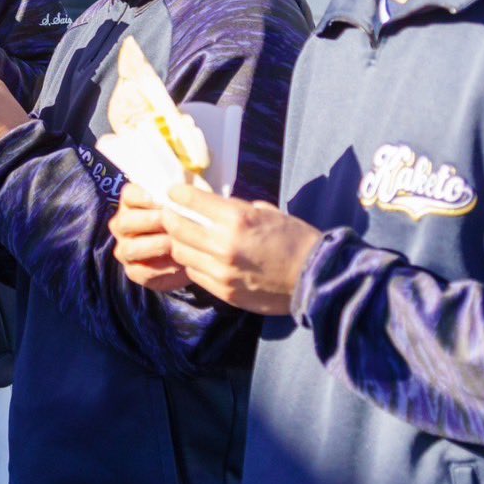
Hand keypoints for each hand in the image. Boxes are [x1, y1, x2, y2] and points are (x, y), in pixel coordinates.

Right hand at [109, 183, 191, 291]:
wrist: (197, 251)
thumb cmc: (190, 219)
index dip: (139, 196)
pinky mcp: (134, 271)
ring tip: (172, 244)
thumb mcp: (192, 201)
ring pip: (128, 248)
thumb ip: (187, 191)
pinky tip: (175, 263)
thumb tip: (185, 188)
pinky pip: (138, 271)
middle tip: (167, 221)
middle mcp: (124, 225)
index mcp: (134, 203)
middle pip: (124, 221)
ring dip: (151, 245)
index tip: (155, 198)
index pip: (128, 195)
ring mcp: (126, 248)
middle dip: (147, 221)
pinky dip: (157, 268)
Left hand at [160, 185, 322, 314]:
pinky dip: (193, 264)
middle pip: (176, 228)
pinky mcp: (223, 291)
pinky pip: (194, 274)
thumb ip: (235, 209)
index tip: (173, 192)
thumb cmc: (294, 239)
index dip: (177, 194)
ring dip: (179, 243)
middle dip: (169, 217)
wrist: (314, 278)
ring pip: (181, 253)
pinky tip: (201, 258)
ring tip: (184, 237)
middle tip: (169, 213)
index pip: (191, 201)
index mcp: (237, 220)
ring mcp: (221, 272)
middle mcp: (224, 245)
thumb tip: (211, 205)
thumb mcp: (266, 212)